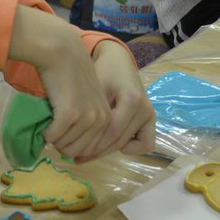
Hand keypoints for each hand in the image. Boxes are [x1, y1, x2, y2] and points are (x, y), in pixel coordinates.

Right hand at [7, 7, 154, 160]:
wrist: (62, 53)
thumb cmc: (69, 76)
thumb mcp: (86, 101)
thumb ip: (86, 123)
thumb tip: (73, 151)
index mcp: (107, 118)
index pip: (90, 150)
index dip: (72, 147)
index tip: (61, 137)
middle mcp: (101, 120)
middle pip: (77, 151)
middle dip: (61, 145)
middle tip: (53, 130)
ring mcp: (87, 117)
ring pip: (65, 145)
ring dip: (53, 138)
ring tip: (50, 121)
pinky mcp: (70, 114)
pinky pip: (53, 136)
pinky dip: (45, 132)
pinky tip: (45, 120)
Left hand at [79, 40, 155, 160]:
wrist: (118, 61)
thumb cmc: (102, 72)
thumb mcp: (94, 89)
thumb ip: (88, 112)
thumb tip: (68, 137)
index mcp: (131, 99)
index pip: (112, 131)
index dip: (93, 145)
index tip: (74, 152)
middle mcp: (144, 109)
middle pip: (119, 140)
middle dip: (97, 152)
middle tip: (76, 158)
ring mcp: (150, 115)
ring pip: (128, 144)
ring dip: (107, 151)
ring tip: (86, 154)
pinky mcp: (151, 119)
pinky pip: (145, 144)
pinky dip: (130, 148)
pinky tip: (110, 144)